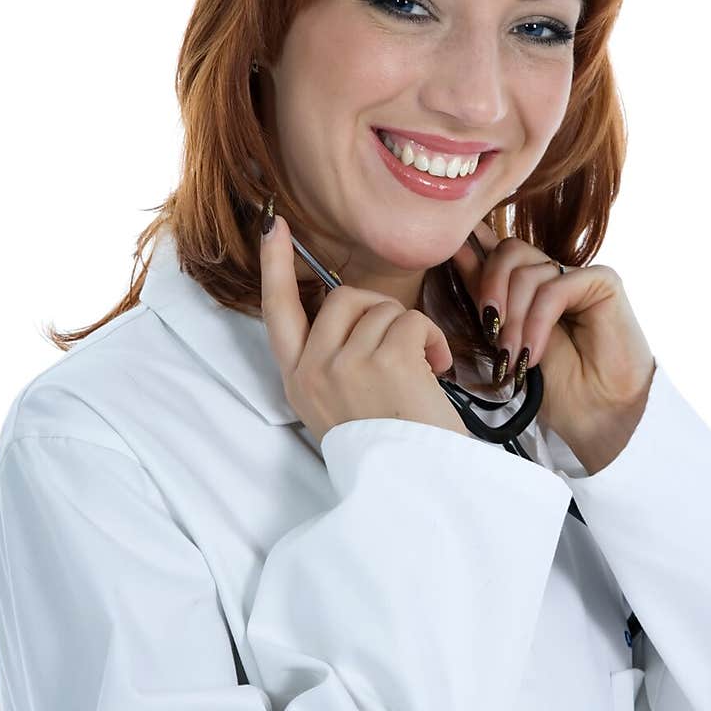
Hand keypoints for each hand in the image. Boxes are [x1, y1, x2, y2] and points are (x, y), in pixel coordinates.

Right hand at [260, 212, 470, 446]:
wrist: (418, 484)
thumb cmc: (392, 446)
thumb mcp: (341, 404)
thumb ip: (334, 359)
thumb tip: (355, 313)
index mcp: (298, 382)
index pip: (278, 312)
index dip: (275, 266)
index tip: (274, 227)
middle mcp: (313, 371)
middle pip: (343, 298)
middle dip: (380, 310)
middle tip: (402, 346)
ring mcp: (345, 364)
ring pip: (382, 309)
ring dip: (412, 332)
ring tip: (421, 372)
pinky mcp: (383, 361)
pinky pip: (412, 321)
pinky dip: (433, 341)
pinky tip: (436, 372)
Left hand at [450, 220, 656, 473]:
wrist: (595, 416)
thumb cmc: (554, 388)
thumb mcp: (505, 339)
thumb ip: (486, 296)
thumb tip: (458, 251)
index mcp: (529, 285)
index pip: (496, 252)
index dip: (473, 258)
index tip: (452, 266)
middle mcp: (553, 275)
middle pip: (509, 250)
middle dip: (489, 288)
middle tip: (489, 331)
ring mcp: (577, 277)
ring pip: (528, 271)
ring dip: (514, 319)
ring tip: (513, 358)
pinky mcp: (602, 282)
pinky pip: (554, 289)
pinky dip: (536, 322)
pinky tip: (534, 353)